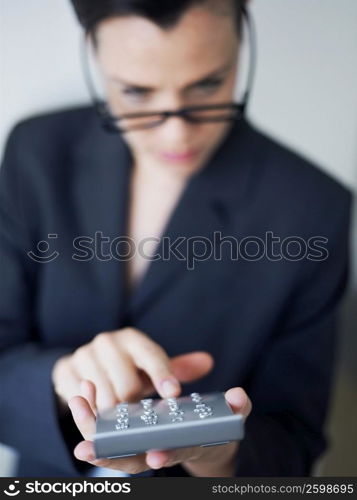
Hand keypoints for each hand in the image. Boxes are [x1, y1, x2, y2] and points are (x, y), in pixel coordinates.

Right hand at [52, 327, 213, 409]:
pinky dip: (93, 412)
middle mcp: (108, 342)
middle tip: (137, 412)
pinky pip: (82, 402)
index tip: (173, 394)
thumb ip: (178, 367)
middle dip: (135, 405)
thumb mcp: (150, 366)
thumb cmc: (127, 368)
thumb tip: (208, 361)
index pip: (152, 357)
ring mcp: (84, 355)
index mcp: (133, 338)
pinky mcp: (65, 370)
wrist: (87, 365)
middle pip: (127, 386)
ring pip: (106, 399)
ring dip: (115, 414)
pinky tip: (99, 411)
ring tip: (120, 414)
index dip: (163, 376)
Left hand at [68, 381, 251, 475]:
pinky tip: (82, 393)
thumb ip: (236, 408)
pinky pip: (108, 429)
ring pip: (114, 446)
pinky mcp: (131, 432)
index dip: (164, 455)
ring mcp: (143, 443)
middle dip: (110, 455)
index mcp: (185, 445)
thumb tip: (239, 396)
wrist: (205, 439)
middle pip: (133, 460)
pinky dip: (94, 415)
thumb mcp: (231, 418)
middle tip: (86, 447)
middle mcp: (160, 449)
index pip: (173, 454)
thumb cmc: (216, 427)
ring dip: (93, 429)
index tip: (154, 456)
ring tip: (78, 404)